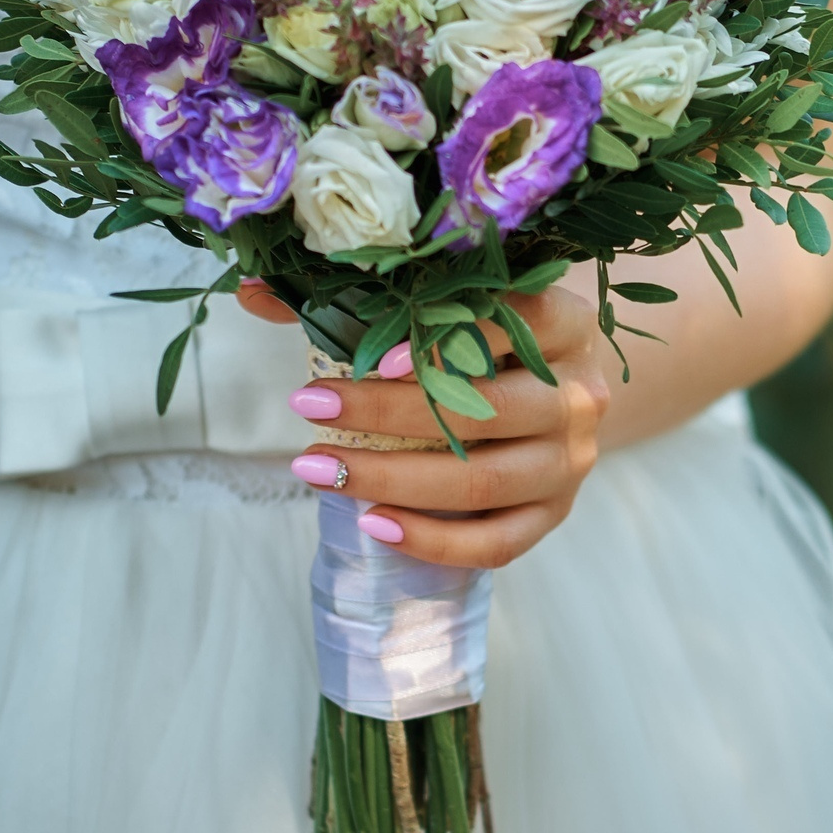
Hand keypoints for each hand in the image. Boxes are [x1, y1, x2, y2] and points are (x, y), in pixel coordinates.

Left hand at [236, 279, 611, 568]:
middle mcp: (580, 394)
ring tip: (318, 470)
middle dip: (387, 413)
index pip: (514, 322)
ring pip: (484, 482)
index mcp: (566, 324)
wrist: (562, 392)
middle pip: (485, 411)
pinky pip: (497, 543)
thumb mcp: (448, 307)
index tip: (375, 356)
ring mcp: (572, 462)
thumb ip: (357, 299)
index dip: (446, 340)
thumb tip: (253, 290)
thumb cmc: (491, 342)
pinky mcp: (556, 515)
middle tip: (308, 408)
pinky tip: (375, 526)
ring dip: (394, 481)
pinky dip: (434, 541)